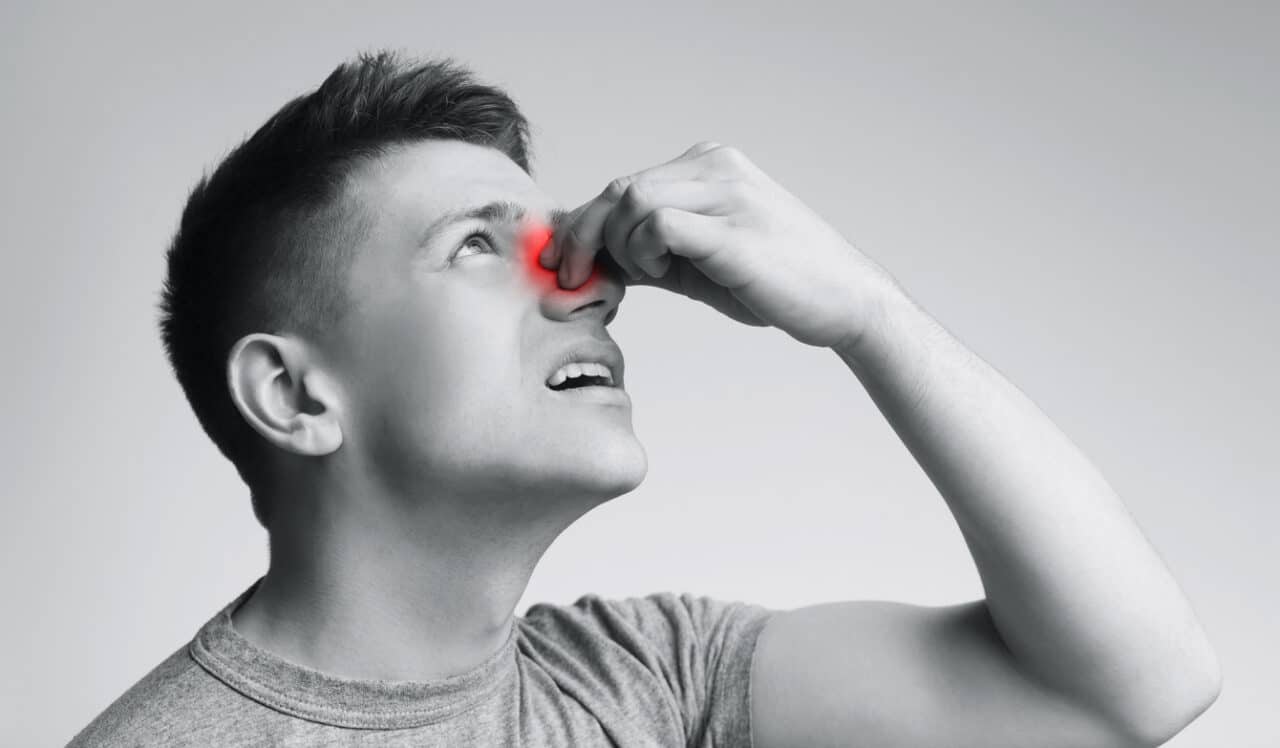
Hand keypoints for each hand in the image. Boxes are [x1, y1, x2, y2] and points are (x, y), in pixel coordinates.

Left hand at [543, 142, 900, 350]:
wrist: (844, 302)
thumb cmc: (774, 284)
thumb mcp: (701, 262)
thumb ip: (651, 252)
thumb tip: (592, 260)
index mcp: (709, 166)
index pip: (624, 186)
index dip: (582, 224)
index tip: (562, 262)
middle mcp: (716, 166)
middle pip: (618, 189)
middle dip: (583, 236)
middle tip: (571, 278)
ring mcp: (727, 191)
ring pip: (631, 200)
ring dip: (620, 245)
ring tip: (648, 275)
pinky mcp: (733, 226)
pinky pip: (658, 222)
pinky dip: (644, 251)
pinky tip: (663, 273)